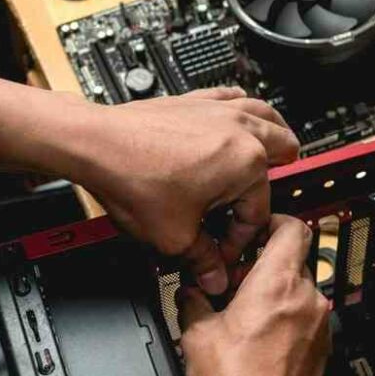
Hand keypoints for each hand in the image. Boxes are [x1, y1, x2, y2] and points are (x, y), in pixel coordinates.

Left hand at [65, 88, 299, 293]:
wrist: (94, 144)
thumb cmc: (132, 178)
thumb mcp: (175, 237)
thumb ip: (203, 261)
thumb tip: (214, 277)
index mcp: (246, 164)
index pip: (257, 213)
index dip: (239, 241)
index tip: (220, 254)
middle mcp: (239, 131)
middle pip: (279, 154)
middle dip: (277, 182)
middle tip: (268, 200)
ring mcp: (218, 111)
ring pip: (264, 117)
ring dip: (275, 137)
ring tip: (280, 150)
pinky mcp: (196, 102)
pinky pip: (233, 98)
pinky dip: (244, 109)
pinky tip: (241, 113)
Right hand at [179, 215, 329, 375]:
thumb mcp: (196, 334)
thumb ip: (192, 301)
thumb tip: (188, 292)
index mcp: (278, 284)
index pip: (292, 228)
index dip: (273, 224)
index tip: (257, 233)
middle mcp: (307, 301)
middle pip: (294, 262)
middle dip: (265, 268)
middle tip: (238, 284)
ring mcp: (320, 327)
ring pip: (301, 293)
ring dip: (277, 296)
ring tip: (247, 318)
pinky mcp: (323, 351)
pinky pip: (308, 321)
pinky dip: (289, 320)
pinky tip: (262, 342)